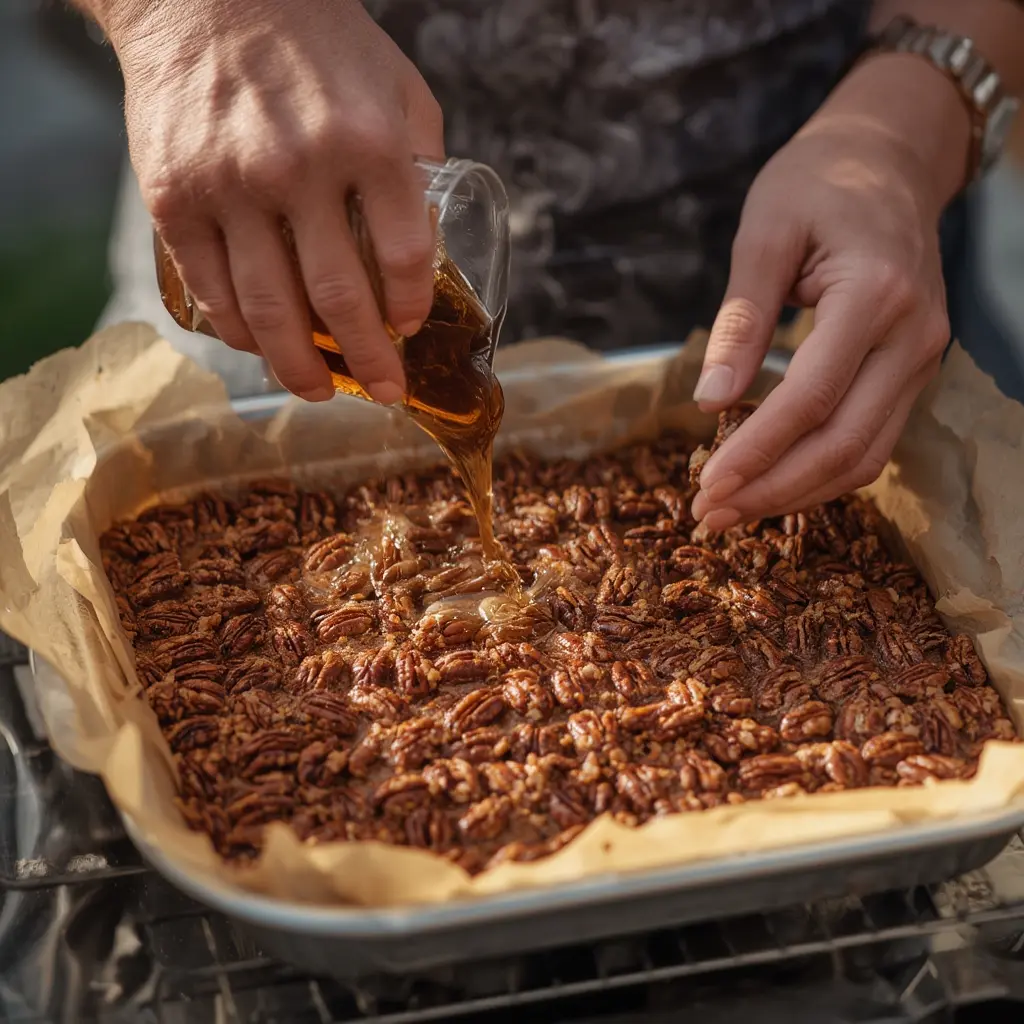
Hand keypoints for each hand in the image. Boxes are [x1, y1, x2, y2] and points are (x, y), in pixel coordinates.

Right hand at [112, 0, 442, 402]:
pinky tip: (263, 347)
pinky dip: (241, 333)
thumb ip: (420, 160)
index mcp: (368, 142)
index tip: (409, 326)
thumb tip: (431, 241)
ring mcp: (230, 187)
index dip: (410, 307)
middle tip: (386, 389)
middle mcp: (299, 168)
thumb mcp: (396, 85)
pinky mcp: (174, 198)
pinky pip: (212, 291)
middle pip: (339, 299)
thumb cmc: (317, 43)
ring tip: (321, 389)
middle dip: (370, 360)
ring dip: (301, 367)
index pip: (403, 256)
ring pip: (269, 310)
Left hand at [690, 55, 970, 529]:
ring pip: (864, 455)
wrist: (889, 161)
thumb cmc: (817, 184)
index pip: (811, 398)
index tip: (704, 487)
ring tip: (732, 511)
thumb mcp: (764, 232)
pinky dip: (820, 472)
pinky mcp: (911, 370)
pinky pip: (870, 440)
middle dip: (773, 489)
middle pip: (845, 444)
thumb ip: (740, 318)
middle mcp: (913, 336)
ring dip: (796, 493)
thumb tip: (710, 400)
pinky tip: (771, 482)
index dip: (756, 451)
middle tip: (708, 515)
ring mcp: (921, 358)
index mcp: (876, 294)